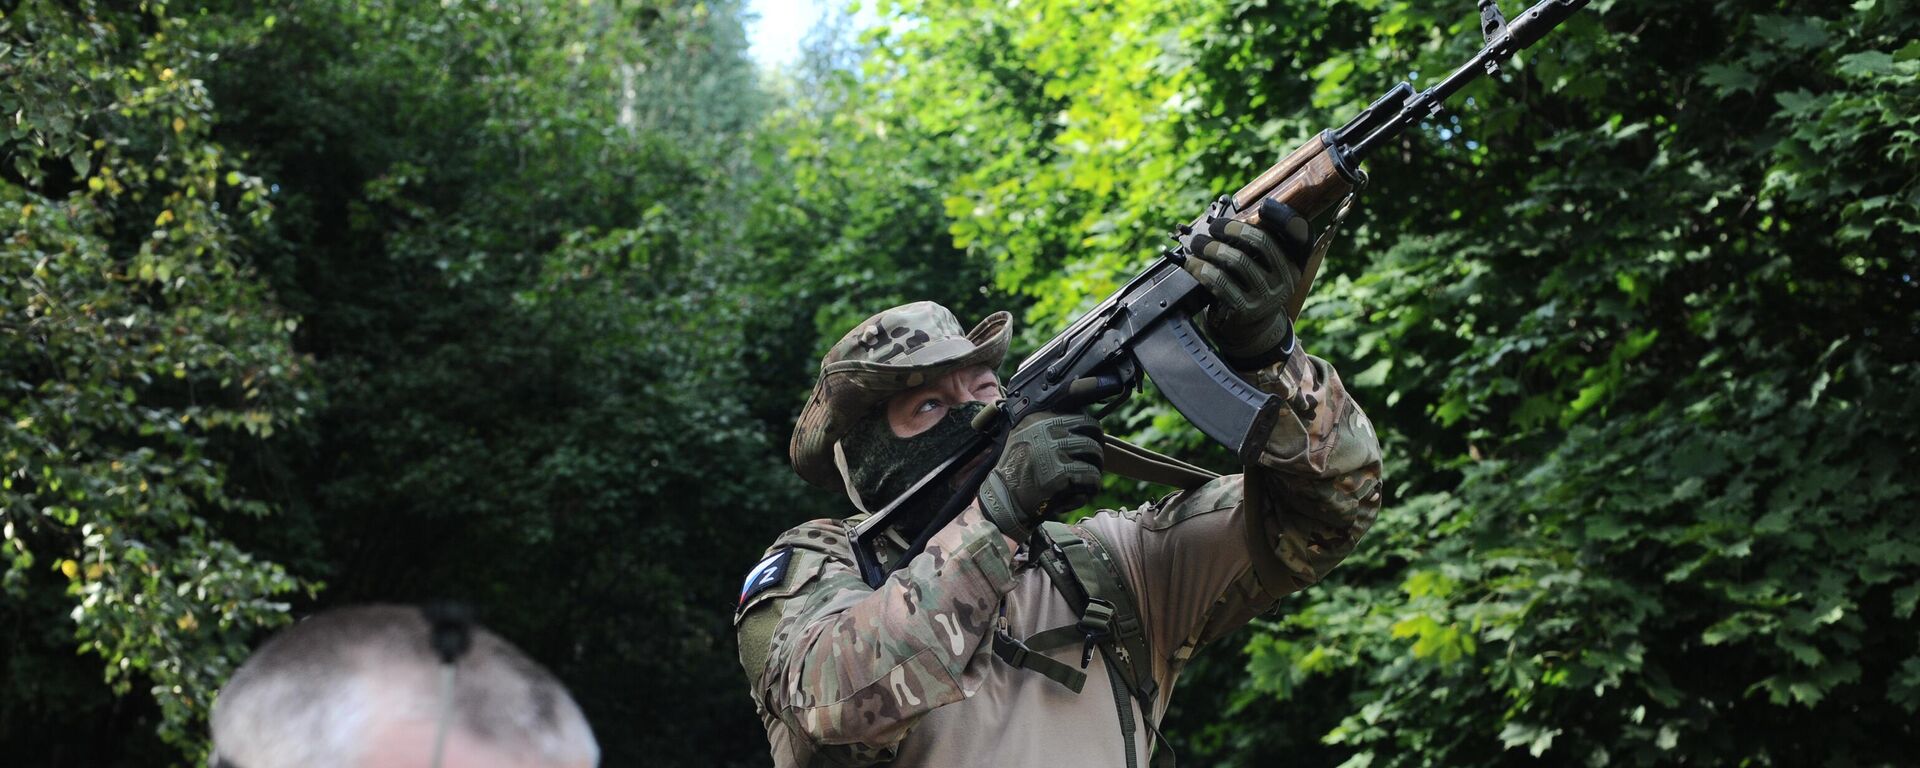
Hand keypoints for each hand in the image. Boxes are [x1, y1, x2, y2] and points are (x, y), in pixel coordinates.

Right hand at [976, 411, 1103, 542]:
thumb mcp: (1025, 439)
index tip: (1092, 443)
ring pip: (1095, 454)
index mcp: (1039, 419)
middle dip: (1096, 452)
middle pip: (1093, 435)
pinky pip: (1092, 477)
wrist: (1004, 502)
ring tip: (1085, 480)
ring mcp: (1054, 450)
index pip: (1083, 418)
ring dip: (1095, 469)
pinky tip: (1080, 493)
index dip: (1093, 433)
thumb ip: (1049, 429)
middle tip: (1092, 464)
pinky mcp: (1061, 473)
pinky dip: (1090, 488)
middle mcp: (1046, 430)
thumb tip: (1087, 427)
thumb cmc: (1016, 473)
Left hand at [1184, 198, 1308, 368]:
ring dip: (1211, 248)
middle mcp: (1287, 279)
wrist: (1251, 330)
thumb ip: (1255, 245)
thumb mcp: (1263, 267)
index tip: (1264, 206)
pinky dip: (1202, 269)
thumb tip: (1228, 217)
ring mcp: (1268, 296)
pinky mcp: (1247, 309)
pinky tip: (1192, 263)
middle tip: (1213, 226)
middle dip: (1232, 229)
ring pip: (1238, 260)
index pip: (1299, 235)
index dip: (1284, 218)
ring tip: (1196, 243)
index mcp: (1294, 262)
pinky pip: (1221, 282)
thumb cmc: (1251, 287)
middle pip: (1262, 242)